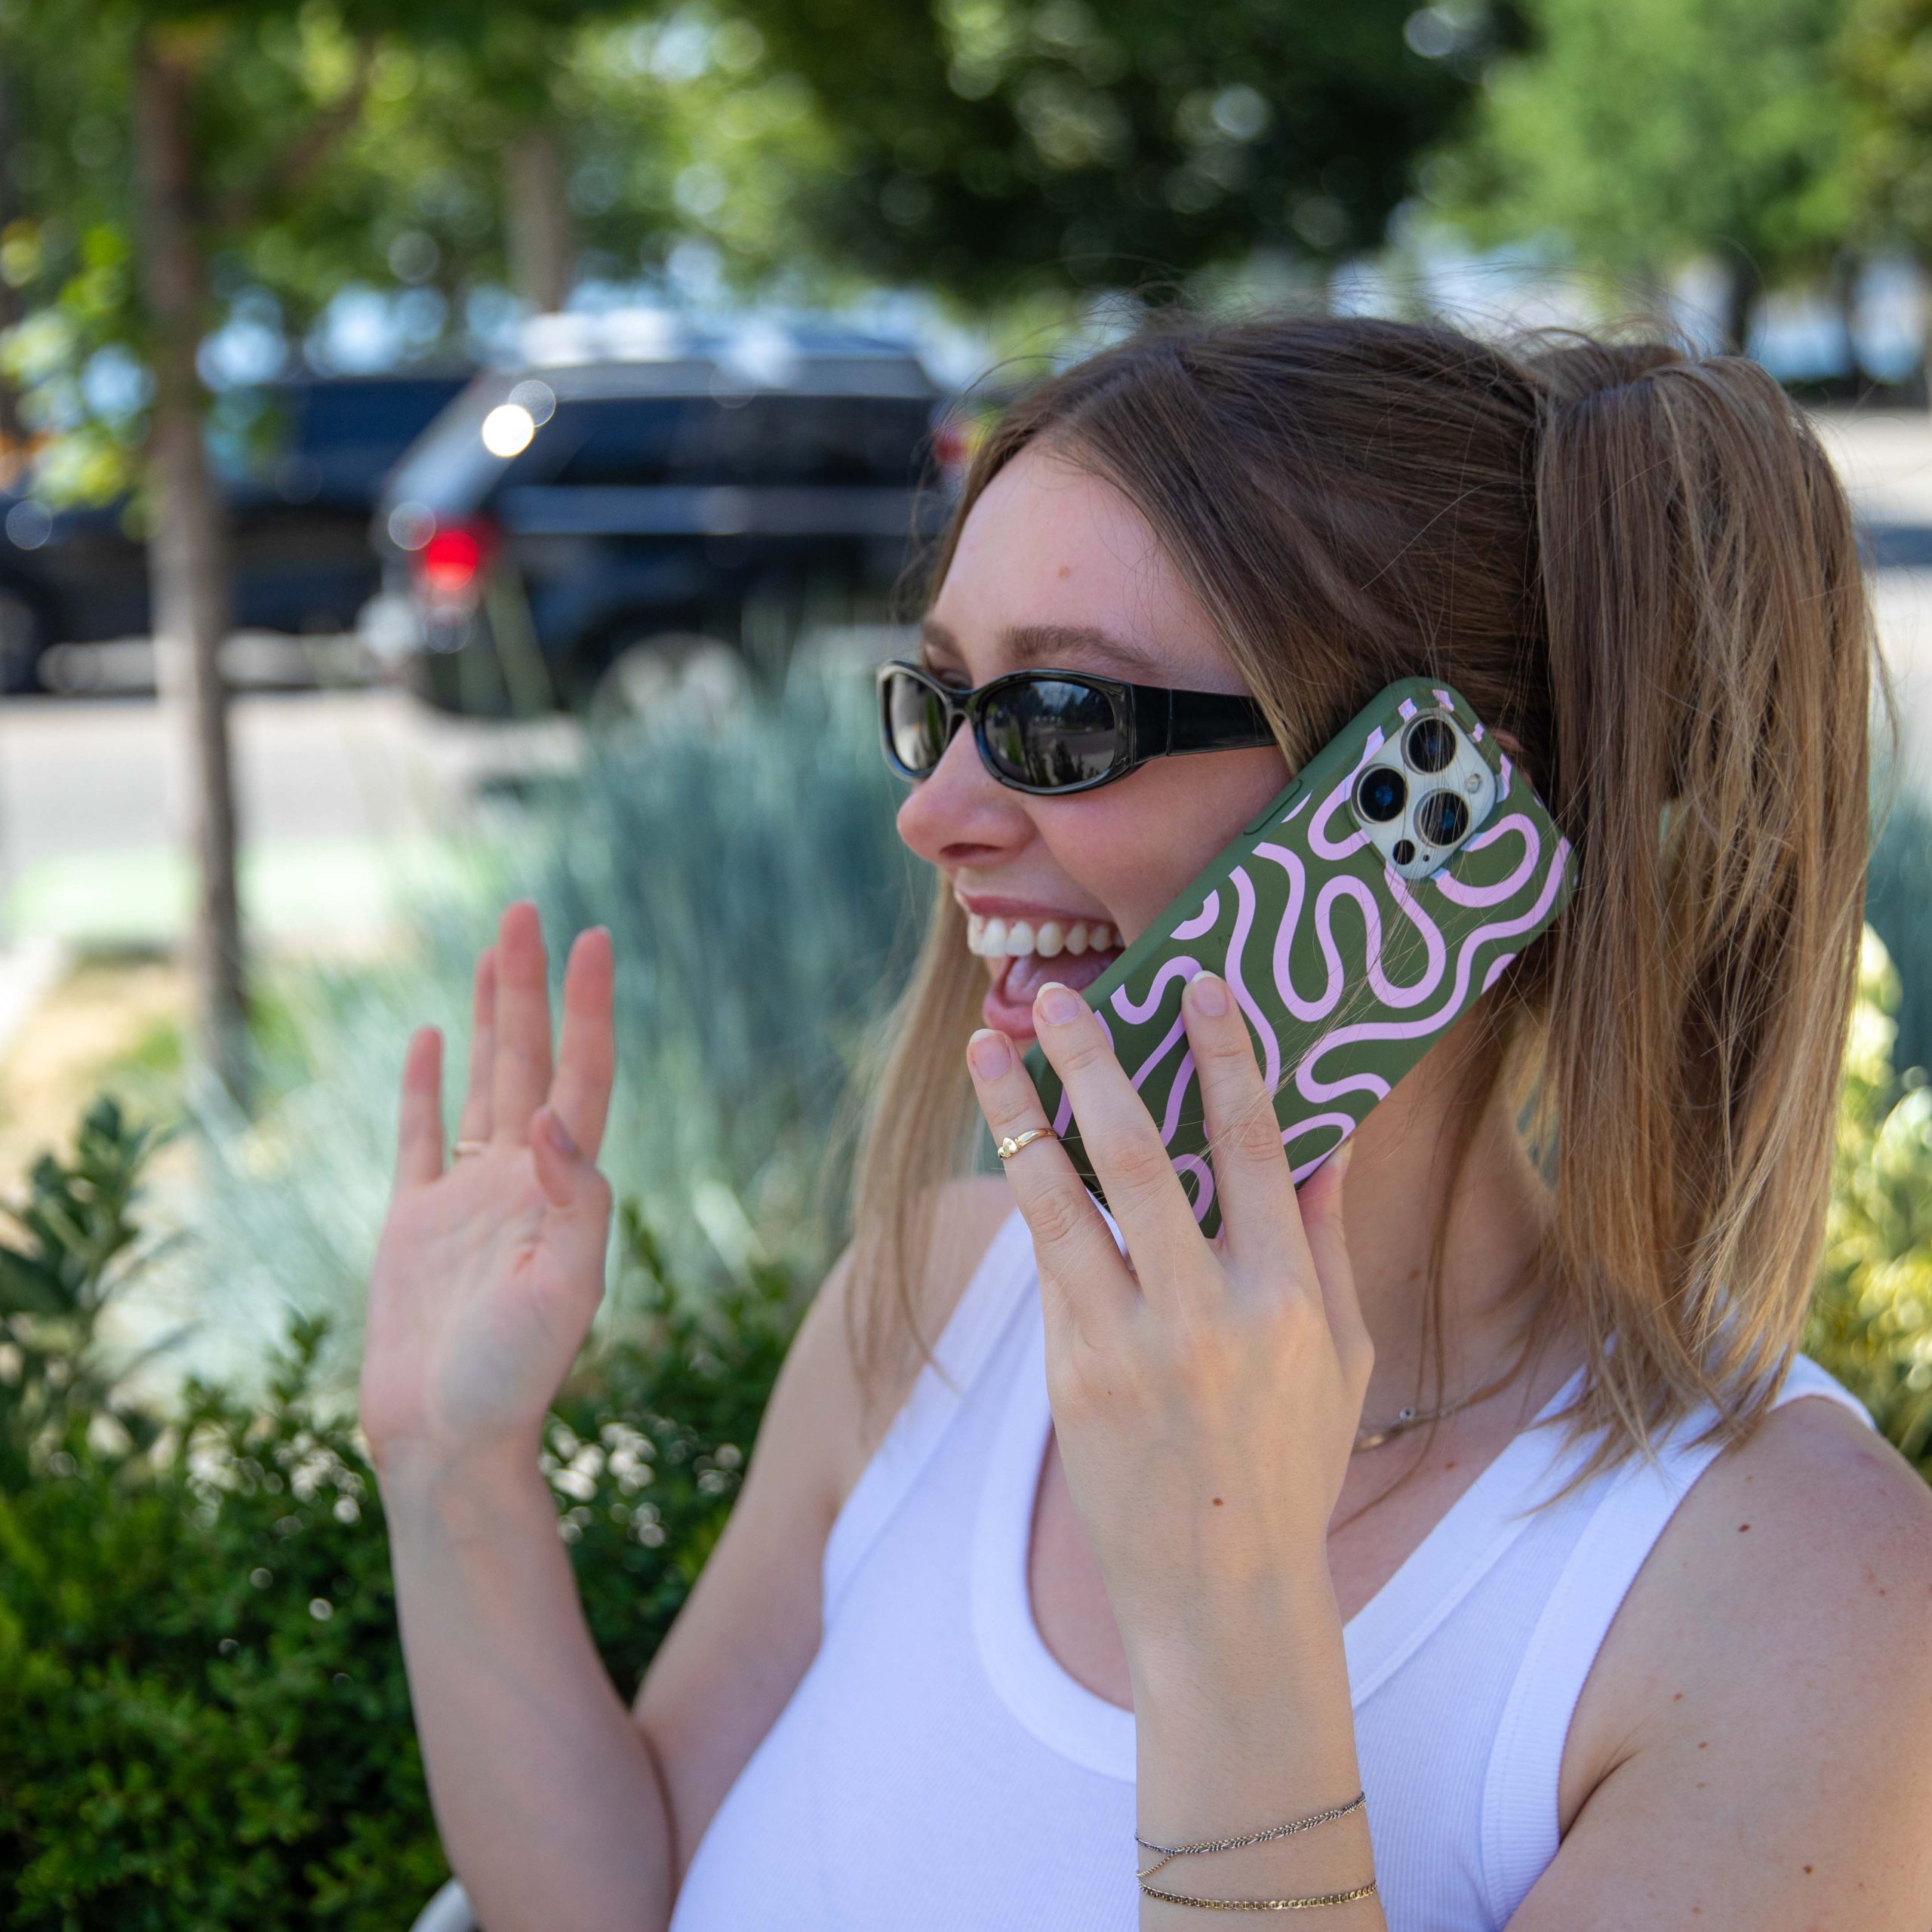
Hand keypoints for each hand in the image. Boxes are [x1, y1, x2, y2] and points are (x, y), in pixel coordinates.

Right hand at [360, 901, 615, 1479]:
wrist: (446, 1446)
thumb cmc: (511, 1380)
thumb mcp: (562, 1291)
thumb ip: (572, 1203)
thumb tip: (551, 1118)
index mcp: (563, 1192)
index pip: (582, 1079)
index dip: (589, 1010)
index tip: (595, 940)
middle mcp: (521, 1183)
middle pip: (530, 1062)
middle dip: (529, 988)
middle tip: (527, 910)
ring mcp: (466, 1200)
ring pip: (481, 1085)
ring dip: (490, 1019)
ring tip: (494, 952)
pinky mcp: (413, 1225)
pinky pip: (420, 1136)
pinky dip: (426, 1085)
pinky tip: (434, 1035)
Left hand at [964, 970, 1370, 1665]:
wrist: (1220, 1591)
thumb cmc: (1291, 1463)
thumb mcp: (1341, 1357)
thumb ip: (1322, 1243)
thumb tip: (1323, 1136)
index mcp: (1287, 1301)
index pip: (1255, 1148)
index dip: (1227, 1058)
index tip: (1200, 985)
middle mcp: (1206, 1317)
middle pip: (1140, 1157)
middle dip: (1097, 1062)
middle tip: (1061, 994)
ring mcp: (1128, 1349)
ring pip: (1062, 1202)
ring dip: (1019, 1113)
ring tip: (987, 1044)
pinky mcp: (1071, 1377)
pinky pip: (1051, 1265)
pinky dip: (1033, 1194)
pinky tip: (1016, 1139)